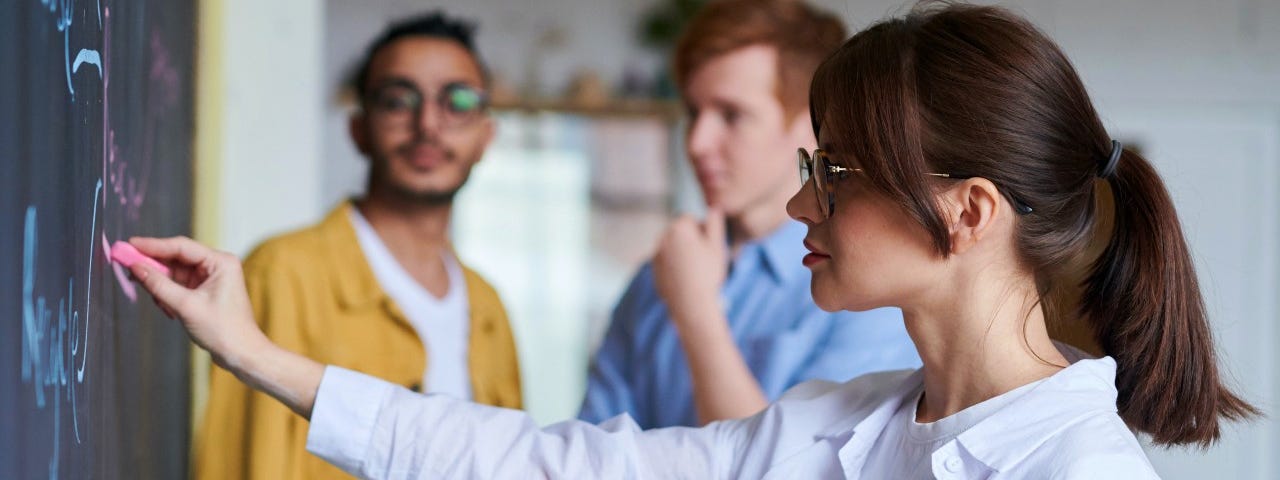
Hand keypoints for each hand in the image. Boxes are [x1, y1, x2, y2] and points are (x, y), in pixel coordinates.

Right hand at [127, 236, 267, 371]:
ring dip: (160, 286)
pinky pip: (178, 285)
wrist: (241, 353)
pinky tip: (167, 309)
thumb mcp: (186, 306)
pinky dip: (167, 295)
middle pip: (176, 258)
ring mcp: (210, 279)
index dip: (153, 245)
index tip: (130, 245)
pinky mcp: (204, 291)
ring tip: (159, 302)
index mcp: (221, 262)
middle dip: (153, 267)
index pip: (181, 247)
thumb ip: (159, 285)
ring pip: (174, 274)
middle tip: (127, 267)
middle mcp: (217, 266)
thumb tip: (135, 267)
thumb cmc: (224, 330)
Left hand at [653, 208, 728, 334]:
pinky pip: (667, 261)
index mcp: (678, 228)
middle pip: (680, 232)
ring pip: (673, 247)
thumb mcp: (716, 246)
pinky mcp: (653, 269)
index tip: (708, 247)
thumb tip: (714, 207)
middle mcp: (663, 238)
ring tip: (695, 271)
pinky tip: (686, 279)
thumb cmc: (707, 274)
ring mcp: (656, 253)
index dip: (703, 232)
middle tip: (703, 260)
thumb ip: (715, 223)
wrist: (690, 304)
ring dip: (682, 253)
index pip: (691, 219)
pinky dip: (675, 266)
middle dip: (691, 241)